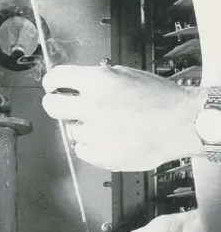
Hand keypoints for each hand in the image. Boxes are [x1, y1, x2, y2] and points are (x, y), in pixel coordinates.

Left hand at [42, 65, 204, 170]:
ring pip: (71, 131)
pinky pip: (82, 150)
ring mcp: (96, 133)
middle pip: (52, 106)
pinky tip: (108, 139)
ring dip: (82, 127)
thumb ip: (96, 78)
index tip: (51, 86)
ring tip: (104, 124)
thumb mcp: (124, 74)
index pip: (56, 77)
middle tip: (61, 105)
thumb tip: (74, 84)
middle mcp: (92, 106)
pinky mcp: (102, 156)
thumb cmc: (157, 97)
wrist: (180, 123)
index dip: (51, 81)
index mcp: (97, 81)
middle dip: (54, 103)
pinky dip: (90, 146)